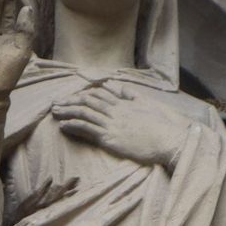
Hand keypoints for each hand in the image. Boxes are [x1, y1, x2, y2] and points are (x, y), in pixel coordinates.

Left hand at [52, 83, 187, 168]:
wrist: (170, 139)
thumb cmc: (163, 125)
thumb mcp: (147, 104)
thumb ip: (130, 94)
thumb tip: (115, 86)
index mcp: (125, 102)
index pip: (99, 94)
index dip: (84, 95)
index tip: (72, 97)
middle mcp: (116, 110)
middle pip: (88, 101)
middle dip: (70, 101)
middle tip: (55, 103)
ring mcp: (113, 124)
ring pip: (85, 113)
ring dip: (68, 111)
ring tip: (55, 112)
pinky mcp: (111, 138)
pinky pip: (88, 129)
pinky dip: (74, 125)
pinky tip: (64, 125)